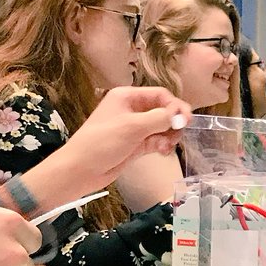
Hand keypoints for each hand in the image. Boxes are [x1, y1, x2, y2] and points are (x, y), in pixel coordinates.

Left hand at [28, 87, 190, 206]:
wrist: (80, 170)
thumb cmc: (101, 143)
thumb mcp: (132, 127)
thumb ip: (160, 119)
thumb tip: (182, 117)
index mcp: (127, 97)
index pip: (160, 95)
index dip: (175, 106)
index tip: (186, 120)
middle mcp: (132, 109)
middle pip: (163, 110)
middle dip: (173, 122)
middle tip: (180, 134)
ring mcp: (134, 128)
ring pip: (162, 127)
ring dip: (169, 136)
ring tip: (167, 147)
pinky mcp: (136, 144)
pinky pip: (157, 140)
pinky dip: (163, 145)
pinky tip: (163, 152)